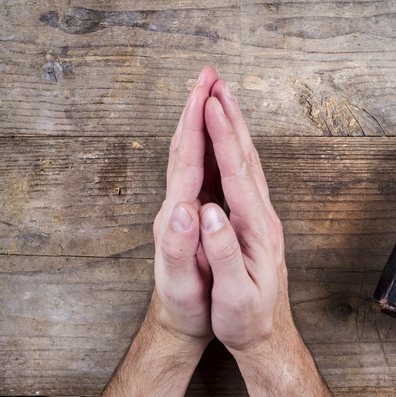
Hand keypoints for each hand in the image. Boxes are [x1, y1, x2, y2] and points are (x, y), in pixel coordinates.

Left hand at [150, 66, 219, 343]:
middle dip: (197, 109)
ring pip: (192, 156)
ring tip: (213, 95)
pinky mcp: (194, 215)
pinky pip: (201, 171)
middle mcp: (177, 206)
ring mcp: (184, 209)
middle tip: (210, 75)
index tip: (208, 93)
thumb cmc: (186, 305)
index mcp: (178, 217)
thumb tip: (185, 209)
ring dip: (201, 122)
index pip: (187, 161)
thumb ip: (178, 247)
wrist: (179, 321)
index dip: (198, 126)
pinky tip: (217, 139)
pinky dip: (208, 146)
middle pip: (186, 148)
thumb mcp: (181, 283)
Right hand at [199, 78, 291, 354]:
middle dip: (232, 118)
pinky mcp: (257, 224)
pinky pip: (245, 177)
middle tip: (217, 82)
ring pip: (249, 164)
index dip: (222, 138)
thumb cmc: (247, 318)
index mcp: (256, 230)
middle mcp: (264, 218)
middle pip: (247, 159)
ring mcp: (263, 219)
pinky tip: (230, 141)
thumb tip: (210, 212)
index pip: (238, 175)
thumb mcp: (235, 294)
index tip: (211, 105)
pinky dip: (236, 151)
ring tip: (223, 99)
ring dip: (236, 128)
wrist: (267, 335)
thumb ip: (224, 252)